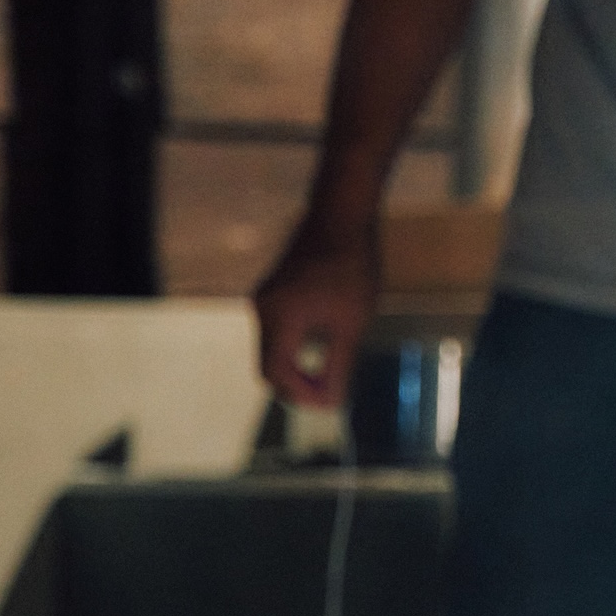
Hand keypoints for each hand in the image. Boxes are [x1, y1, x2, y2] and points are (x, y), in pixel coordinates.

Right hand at [253, 219, 378, 409]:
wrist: (341, 212)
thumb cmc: (352, 265)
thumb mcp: (352, 322)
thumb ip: (339, 365)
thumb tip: (331, 402)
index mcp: (279, 318)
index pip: (277, 374)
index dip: (301, 395)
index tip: (329, 403)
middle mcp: (262, 310)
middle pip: (268, 365)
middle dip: (295, 386)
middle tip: (327, 396)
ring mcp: (263, 298)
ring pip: (271, 348)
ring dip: (295, 366)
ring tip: (327, 374)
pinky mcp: (271, 290)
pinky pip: (274, 330)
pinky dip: (293, 346)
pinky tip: (320, 345)